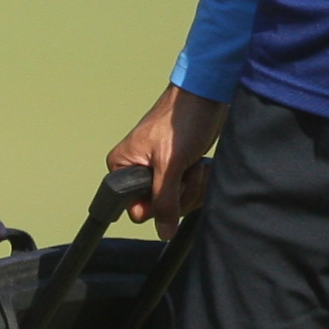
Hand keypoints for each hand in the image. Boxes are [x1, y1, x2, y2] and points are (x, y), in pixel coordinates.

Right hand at [109, 82, 225, 223]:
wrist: (206, 96)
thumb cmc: (181, 120)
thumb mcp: (171, 164)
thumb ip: (164, 201)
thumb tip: (163, 232)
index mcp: (122, 167)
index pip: (136, 208)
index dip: (158, 204)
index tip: (172, 186)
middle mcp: (136, 170)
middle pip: (159, 208)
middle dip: (182, 194)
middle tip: (188, 171)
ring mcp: (158, 171)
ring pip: (176, 202)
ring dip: (193, 187)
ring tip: (196, 165)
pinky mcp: (177, 169)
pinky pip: (187, 192)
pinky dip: (198, 183)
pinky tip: (201, 166)